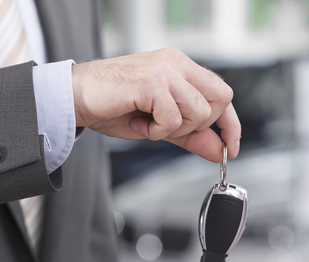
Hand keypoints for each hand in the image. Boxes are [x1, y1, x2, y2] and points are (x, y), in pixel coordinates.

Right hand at [72, 48, 240, 161]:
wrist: (77, 98)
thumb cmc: (113, 106)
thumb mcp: (160, 125)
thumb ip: (191, 135)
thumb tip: (219, 150)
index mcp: (181, 67)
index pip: (222, 93)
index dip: (230, 123)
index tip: (231, 147)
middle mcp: (176, 63)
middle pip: (220, 99)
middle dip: (198, 125)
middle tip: (168, 127)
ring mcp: (166, 70)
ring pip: (199, 111)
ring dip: (174, 129)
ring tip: (148, 123)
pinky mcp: (152, 82)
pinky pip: (173, 118)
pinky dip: (156, 130)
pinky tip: (138, 122)